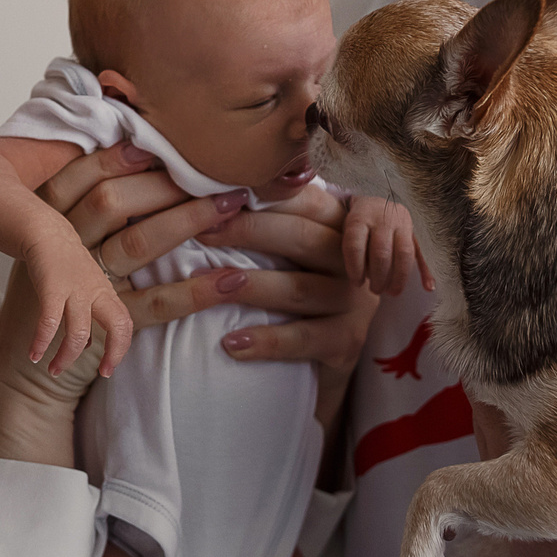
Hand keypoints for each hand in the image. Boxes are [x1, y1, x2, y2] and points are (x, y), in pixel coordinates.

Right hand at [0, 260, 112, 467]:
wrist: (42, 230)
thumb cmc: (62, 263)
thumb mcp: (83, 287)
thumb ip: (89, 314)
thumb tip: (88, 345)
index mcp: (105, 292)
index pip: (124, 323)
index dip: (121, 349)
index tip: (107, 370)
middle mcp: (95, 291)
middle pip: (118, 325)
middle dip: (115, 352)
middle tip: (102, 374)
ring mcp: (74, 288)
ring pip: (79, 332)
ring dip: (66, 357)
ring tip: (53, 371)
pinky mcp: (51, 286)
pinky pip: (48, 321)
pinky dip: (41, 342)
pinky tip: (33, 355)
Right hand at [34, 143, 248, 308]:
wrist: (27, 370)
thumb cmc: (50, 298)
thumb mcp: (52, 250)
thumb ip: (82, 213)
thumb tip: (136, 164)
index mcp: (48, 225)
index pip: (80, 178)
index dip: (116, 158)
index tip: (156, 143)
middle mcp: (63, 251)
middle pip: (111, 203)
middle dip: (163, 183)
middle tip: (213, 171)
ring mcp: (82, 288)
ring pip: (136, 244)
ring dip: (187, 221)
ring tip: (231, 207)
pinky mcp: (104, 327)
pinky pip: (155, 303)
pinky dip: (196, 292)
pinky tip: (231, 279)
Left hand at [180, 182, 382, 377]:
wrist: (320, 361)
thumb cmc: (292, 291)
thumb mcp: (287, 253)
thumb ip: (266, 222)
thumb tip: (211, 197)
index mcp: (339, 228)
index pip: (307, 201)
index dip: (264, 195)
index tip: (217, 195)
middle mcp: (351, 261)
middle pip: (303, 237)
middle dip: (249, 231)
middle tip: (202, 232)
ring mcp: (354, 301)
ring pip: (300, 289)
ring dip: (250, 287)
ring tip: (206, 287)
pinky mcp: (348, 340)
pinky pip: (304, 338)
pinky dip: (266, 341)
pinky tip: (231, 342)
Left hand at [341, 195, 432, 295]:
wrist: (375, 201)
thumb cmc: (356, 225)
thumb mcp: (346, 230)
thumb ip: (351, 250)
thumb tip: (357, 281)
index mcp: (359, 217)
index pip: (356, 246)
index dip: (355, 268)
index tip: (357, 283)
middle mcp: (382, 217)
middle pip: (382, 252)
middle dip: (379, 276)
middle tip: (375, 290)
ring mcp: (401, 222)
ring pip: (404, 253)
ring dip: (399, 277)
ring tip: (393, 292)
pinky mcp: (415, 229)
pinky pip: (422, 251)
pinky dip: (426, 270)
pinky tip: (428, 287)